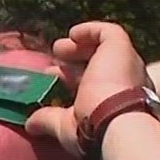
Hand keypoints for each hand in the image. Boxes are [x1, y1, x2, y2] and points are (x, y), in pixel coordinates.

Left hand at [28, 21, 154, 158]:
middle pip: (101, 65)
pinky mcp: (121, 47)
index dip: (75, 80)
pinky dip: (89, 30)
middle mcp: (129, 82)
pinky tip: (73, 35)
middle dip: (76, 62)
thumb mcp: (66, 126)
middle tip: (54, 65)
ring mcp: (127, 63)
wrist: (114, 119)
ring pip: (105, 47)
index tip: (54, 81)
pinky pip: (107, 32)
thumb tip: (30, 125)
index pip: (98, 85)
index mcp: (119, 102)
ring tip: (58, 48)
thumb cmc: (94, 128)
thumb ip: (49, 120)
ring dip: (81, 45)